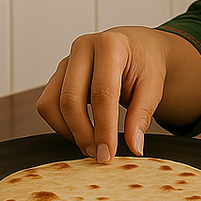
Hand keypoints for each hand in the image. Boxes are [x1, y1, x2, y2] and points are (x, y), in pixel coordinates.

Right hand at [35, 27, 200, 162]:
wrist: (136, 47)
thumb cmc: (145, 64)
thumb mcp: (153, 86)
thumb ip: (142, 115)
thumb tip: (134, 147)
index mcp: (110, 45)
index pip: (102, 93)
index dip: (104, 128)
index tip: (108, 154)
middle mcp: (83, 48)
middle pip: (70, 99)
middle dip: (83, 133)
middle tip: (99, 155)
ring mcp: (66, 60)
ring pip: (51, 103)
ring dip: (68, 131)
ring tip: (91, 146)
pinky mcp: (58, 74)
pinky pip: (47, 104)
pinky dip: (61, 124)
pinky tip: (82, 133)